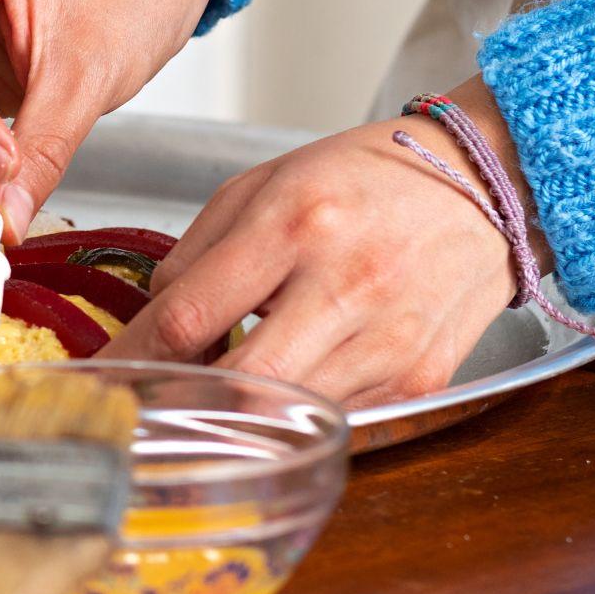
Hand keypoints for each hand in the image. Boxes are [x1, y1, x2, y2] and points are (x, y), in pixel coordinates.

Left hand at [100, 78, 533, 405]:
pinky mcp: (420, 379)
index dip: (134, 355)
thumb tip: (152, 323)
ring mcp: (389, 341)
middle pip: (238, 382)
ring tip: (215, 387)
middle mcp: (346, 286)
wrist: (488, 184)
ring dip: (239, 410)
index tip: (106, 372)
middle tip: (149, 401)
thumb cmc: (367, 179)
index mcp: (296, 224)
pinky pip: (334, 414)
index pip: (188, 316)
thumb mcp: (263, 185)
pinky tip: (284, 381)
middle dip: (182, 400)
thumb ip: (196, 254)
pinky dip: (296, 408)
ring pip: (285, 412)